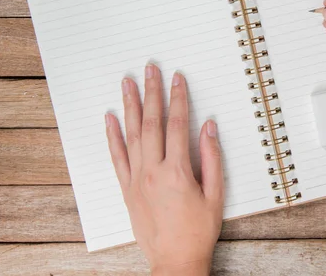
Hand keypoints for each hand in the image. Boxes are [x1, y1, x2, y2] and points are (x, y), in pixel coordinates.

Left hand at [105, 64, 223, 275]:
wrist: (175, 260)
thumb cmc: (198, 231)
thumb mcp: (215, 195)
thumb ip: (212, 158)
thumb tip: (208, 128)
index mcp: (177, 171)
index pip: (177, 125)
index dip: (178, 98)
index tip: (177, 79)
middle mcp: (153, 171)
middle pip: (151, 123)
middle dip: (152, 93)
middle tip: (150, 70)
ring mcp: (136, 180)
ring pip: (131, 135)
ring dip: (130, 106)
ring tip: (128, 83)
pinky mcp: (127, 190)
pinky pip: (117, 158)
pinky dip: (112, 136)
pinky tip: (110, 118)